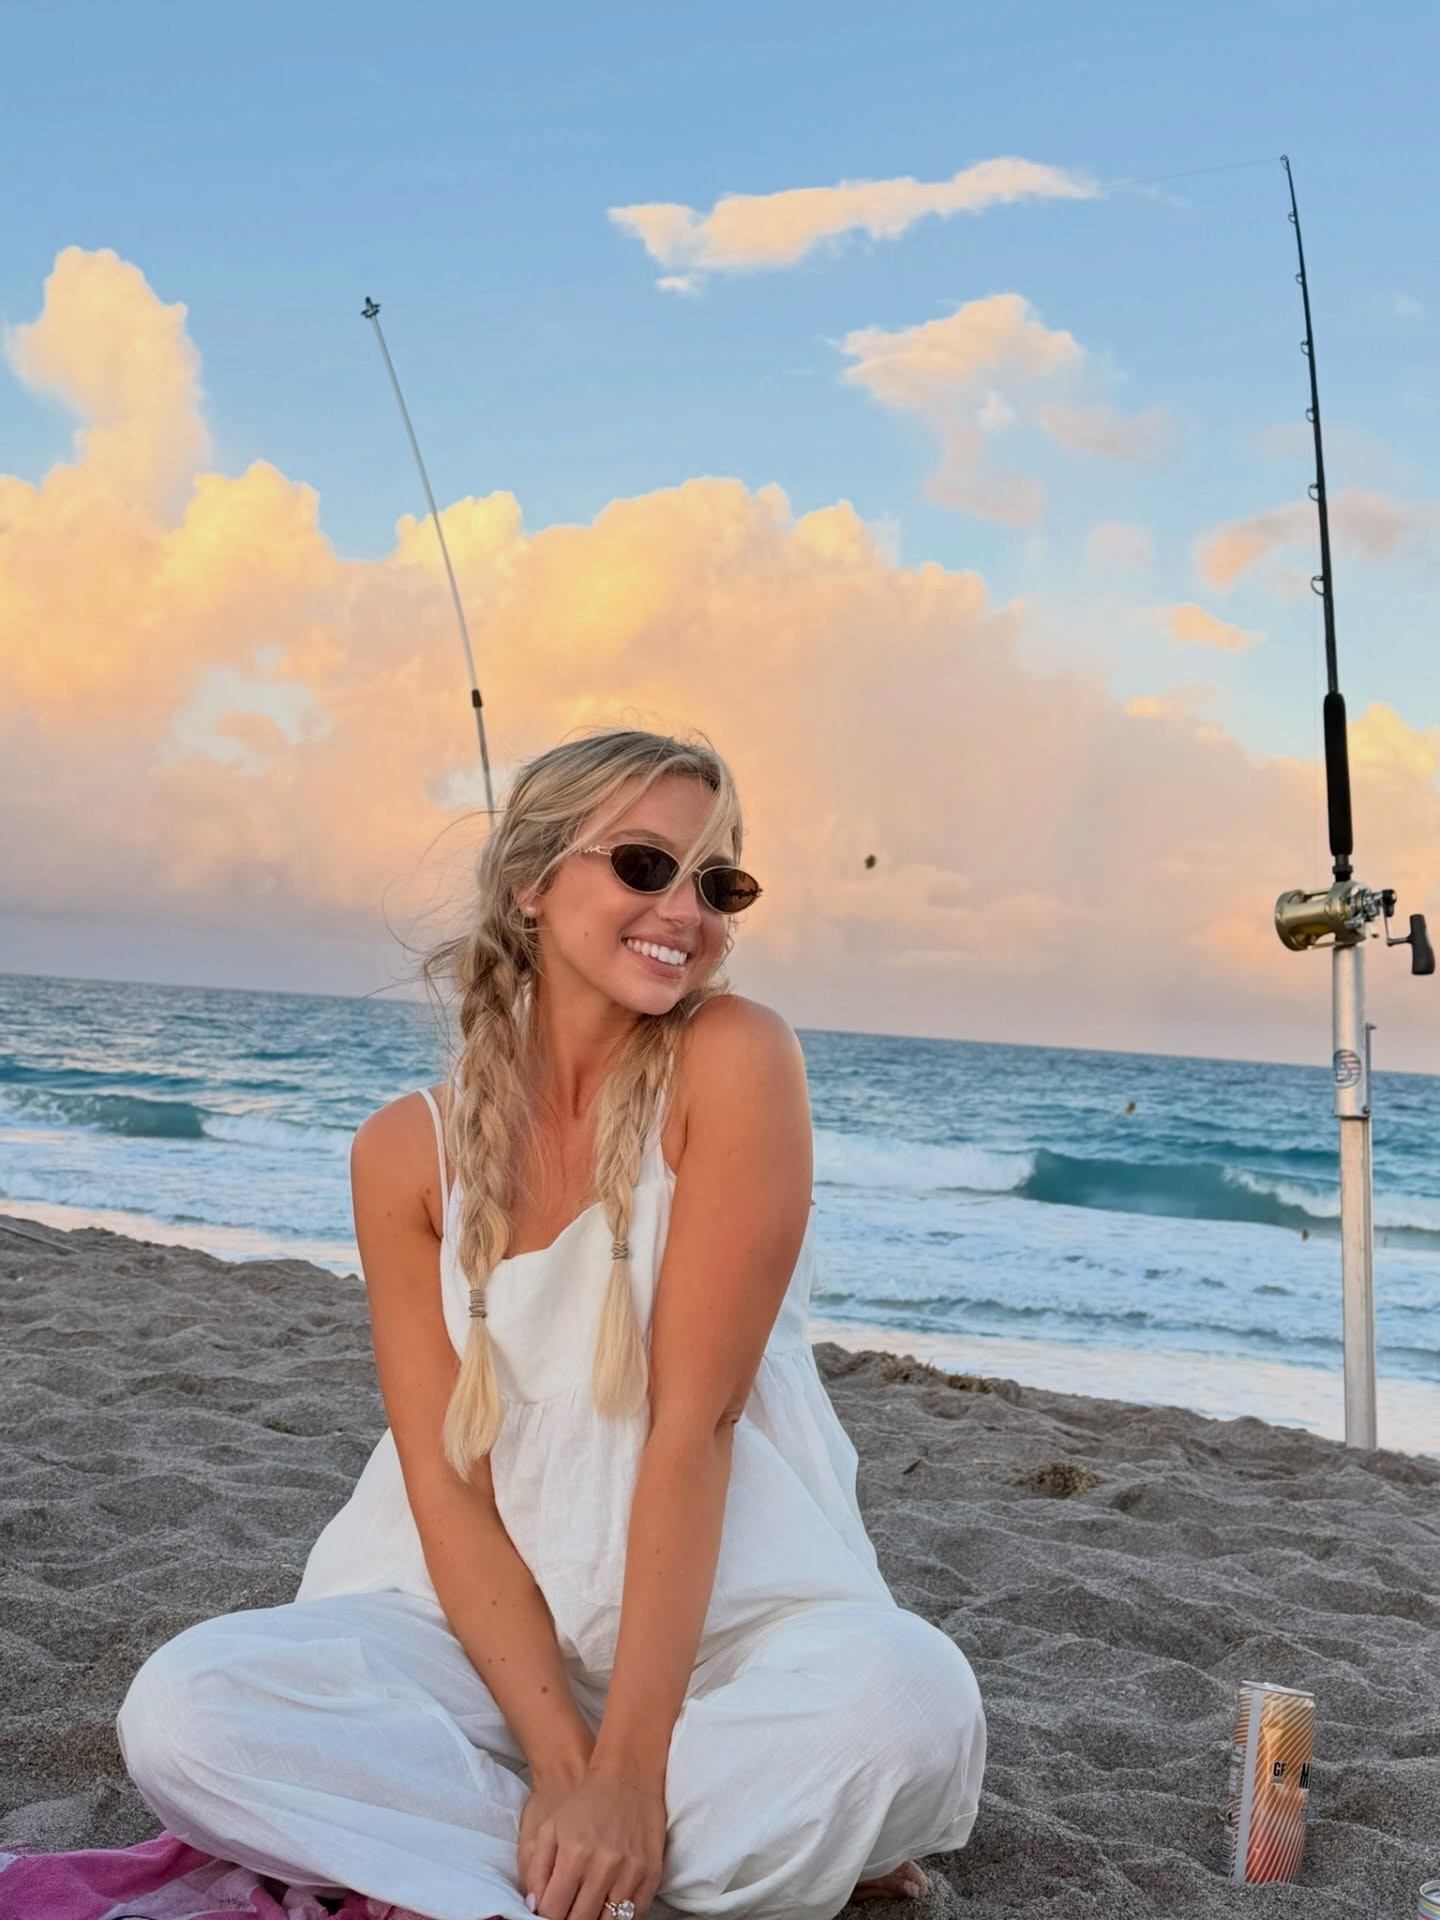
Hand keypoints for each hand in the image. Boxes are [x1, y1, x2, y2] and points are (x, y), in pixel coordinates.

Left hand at [518, 1765, 666, 1919]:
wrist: (627, 1774)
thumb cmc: (585, 1802)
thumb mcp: (550, 1828)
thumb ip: (537, 1870)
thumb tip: (534, 1908)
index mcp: (575, 1854)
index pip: (554, 1910)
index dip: (546, 1917)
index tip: (548, 1913)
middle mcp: (604, 1866)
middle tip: (567, 1914)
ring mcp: (631, 1871)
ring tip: (587, 1912)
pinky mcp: (652, 1873)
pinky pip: (636, 1915)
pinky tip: (609, 1912)